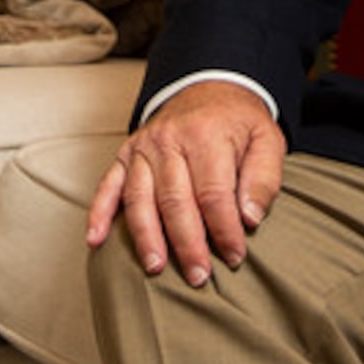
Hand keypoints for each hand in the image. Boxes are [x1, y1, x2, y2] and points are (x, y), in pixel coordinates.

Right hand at [83, 81, 285, 288]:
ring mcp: (143, 147)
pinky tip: (95, 240)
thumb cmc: (239, 122)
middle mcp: (169, 140)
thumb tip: (249, 217)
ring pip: (140, 198)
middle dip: (187, 243)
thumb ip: (264, 178)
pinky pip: (108, 185)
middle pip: (175, 200)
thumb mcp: (267, 139)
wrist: (208, 86)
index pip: (214, 194)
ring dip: (147, 236)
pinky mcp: (126, 154)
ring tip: (156, 268)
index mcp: (207, 136)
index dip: (224, 230)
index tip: (235, 256)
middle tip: (198, 277)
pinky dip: (99, 213)